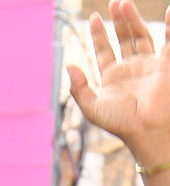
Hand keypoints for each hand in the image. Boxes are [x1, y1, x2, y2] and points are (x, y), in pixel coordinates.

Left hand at [68, 0, 169, 165]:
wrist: (146, 130)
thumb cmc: (120, 123)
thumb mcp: (92, 107)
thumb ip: (79, 88)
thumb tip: (69, 66)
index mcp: (112, 77)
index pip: (104, 50)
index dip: (99, 34)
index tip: (94, 18)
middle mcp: (131, 68)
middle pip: (124, 38)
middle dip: (119, 21)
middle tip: (114, 3)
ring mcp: (149, 64)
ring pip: (141, 36)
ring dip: (133, 20)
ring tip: (124, 4)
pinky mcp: (166, 64)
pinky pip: (169, 41)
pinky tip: (168, 10)